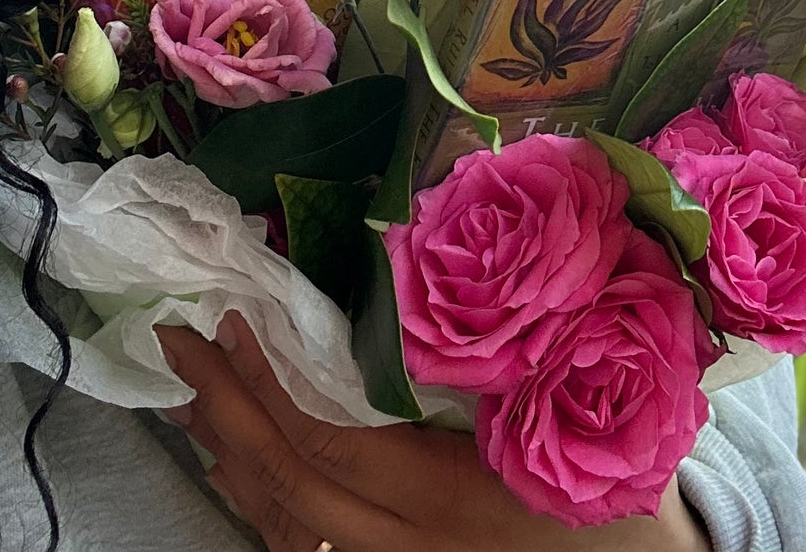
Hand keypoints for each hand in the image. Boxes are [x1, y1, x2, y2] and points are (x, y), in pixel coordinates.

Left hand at [158, 315, 709, 551]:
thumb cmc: (628, 493)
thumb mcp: (585, 415)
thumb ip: (521, 360)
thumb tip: (468, 278)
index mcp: (451, 502)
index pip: (335, 445)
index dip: (274, 385)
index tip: (237, 320)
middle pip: (292, 491)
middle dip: (226, 413)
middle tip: (178, 344)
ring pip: (289, 530)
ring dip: (233, 459)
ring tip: (190, 393)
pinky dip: (263, 505)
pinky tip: (241, 468)